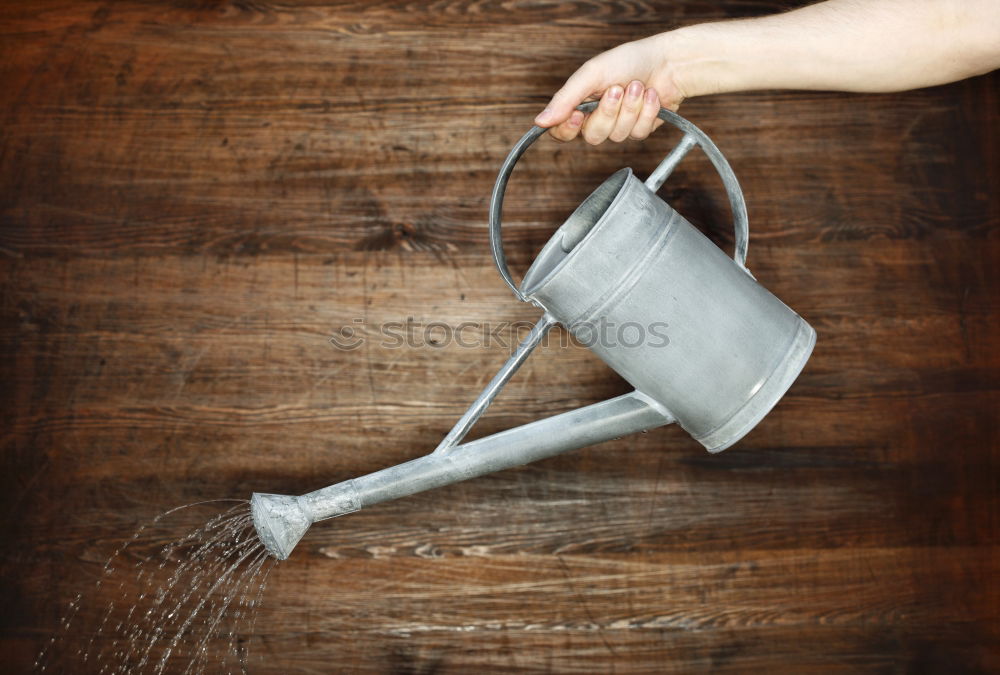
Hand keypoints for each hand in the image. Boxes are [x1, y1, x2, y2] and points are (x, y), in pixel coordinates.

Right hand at [533, 35, 684, 143]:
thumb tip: (539, 121)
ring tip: (637, 86)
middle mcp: (597, 118)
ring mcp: (619, 126)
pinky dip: (647, 111)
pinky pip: (638, 134)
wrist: (667, 62)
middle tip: (618, 88)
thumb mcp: (591, 74)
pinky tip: (651, 95)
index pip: (562, 132)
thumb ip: (565, 99)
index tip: (579, 113)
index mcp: (580, 104)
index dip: (569, 128)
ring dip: (631, 108)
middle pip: (593, 136)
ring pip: (618, 136)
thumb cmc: (628, 60)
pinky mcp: (639, 129)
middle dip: (609, 112)